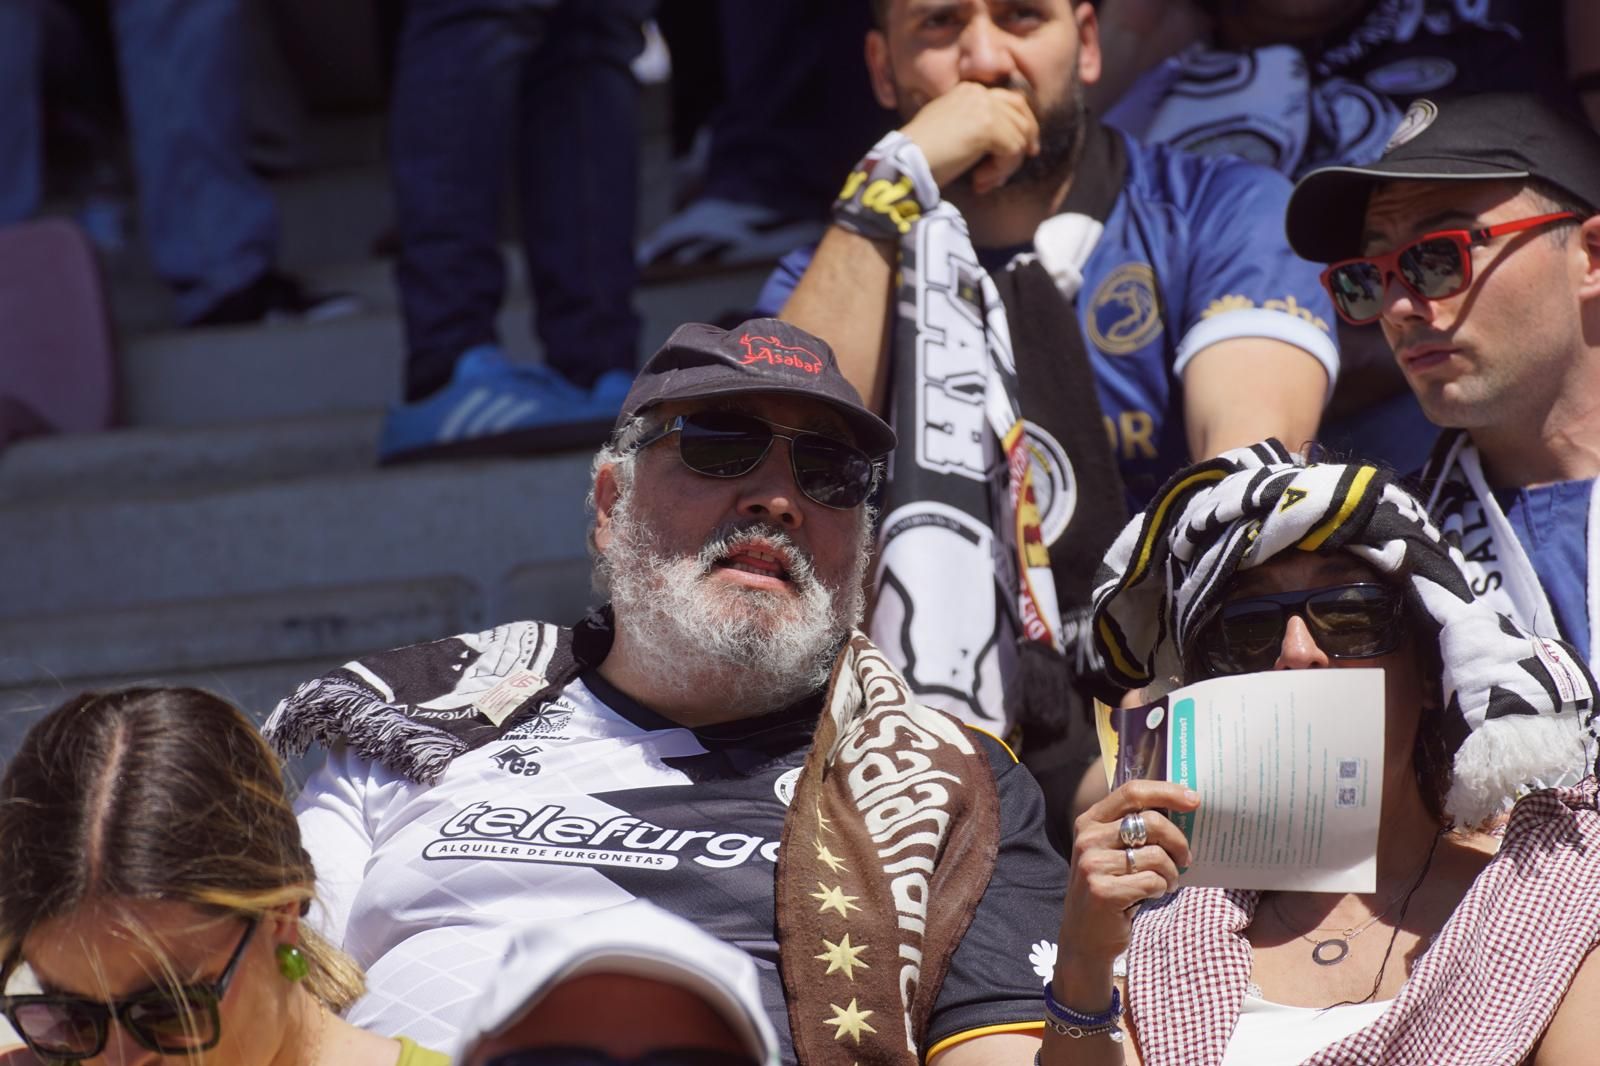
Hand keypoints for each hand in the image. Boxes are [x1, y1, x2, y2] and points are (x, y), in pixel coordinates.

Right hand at [899, 82, 1040, 194]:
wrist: (906, 162)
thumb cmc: (922, 154)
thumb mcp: (950, 129)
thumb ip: (975, 125)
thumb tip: (1004, 140)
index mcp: (969, 90)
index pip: (1011, 101)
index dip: (1020, 127)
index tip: (1021, 151)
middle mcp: (979, 93)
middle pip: (1022, 113)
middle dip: (1024, 142)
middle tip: (1015, 166)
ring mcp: (985, 107)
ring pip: (1019, 136)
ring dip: (1006, 165)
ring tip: (983, 180)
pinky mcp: (988, 126)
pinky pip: (1013, 150)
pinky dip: (1001, 170)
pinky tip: (979, 181)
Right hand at [1059, 780, 1199, 971]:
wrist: (1083, 937)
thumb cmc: (1110, 888)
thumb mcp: (1111, 851)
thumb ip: (1135, 830)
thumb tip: (1182, 810)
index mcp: (1090, 820)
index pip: (1132, 791)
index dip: (1166, 792)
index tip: (1194, 800)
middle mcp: (1087, 838)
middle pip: (1151, 822)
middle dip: (1178, 841)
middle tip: (1186, 858)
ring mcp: (1093, 864)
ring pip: (1156, 855)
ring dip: (1171, 873)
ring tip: (1166, 883)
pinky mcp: (1103, 891)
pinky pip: (1152, 881)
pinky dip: (1161, 889)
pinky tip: (1153, 895)